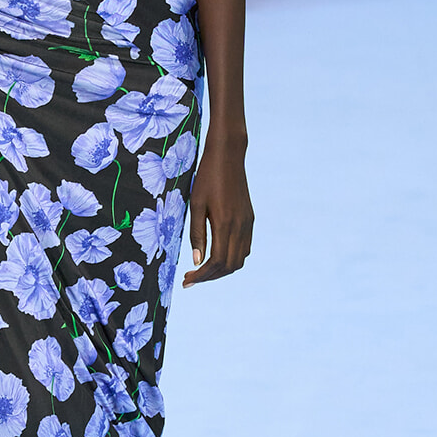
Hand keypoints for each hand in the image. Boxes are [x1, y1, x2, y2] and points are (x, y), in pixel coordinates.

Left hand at [183, 140, 253, 286]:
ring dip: (222, 270)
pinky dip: (232, 258)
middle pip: (229, 266)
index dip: (202, 276)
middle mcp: (240, 227)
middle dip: (210, 277)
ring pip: (239, 259)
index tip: (187, 280)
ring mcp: (247, 224)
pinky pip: (245, 247)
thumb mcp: (195, 204)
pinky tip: (216, 255)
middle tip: (191, 278)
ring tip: (203, 270)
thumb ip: (197, 234)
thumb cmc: (206, 178)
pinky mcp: (250, 219)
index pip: (217, 262)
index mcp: (225, 224)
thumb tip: (197, 262)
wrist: (228, 156)